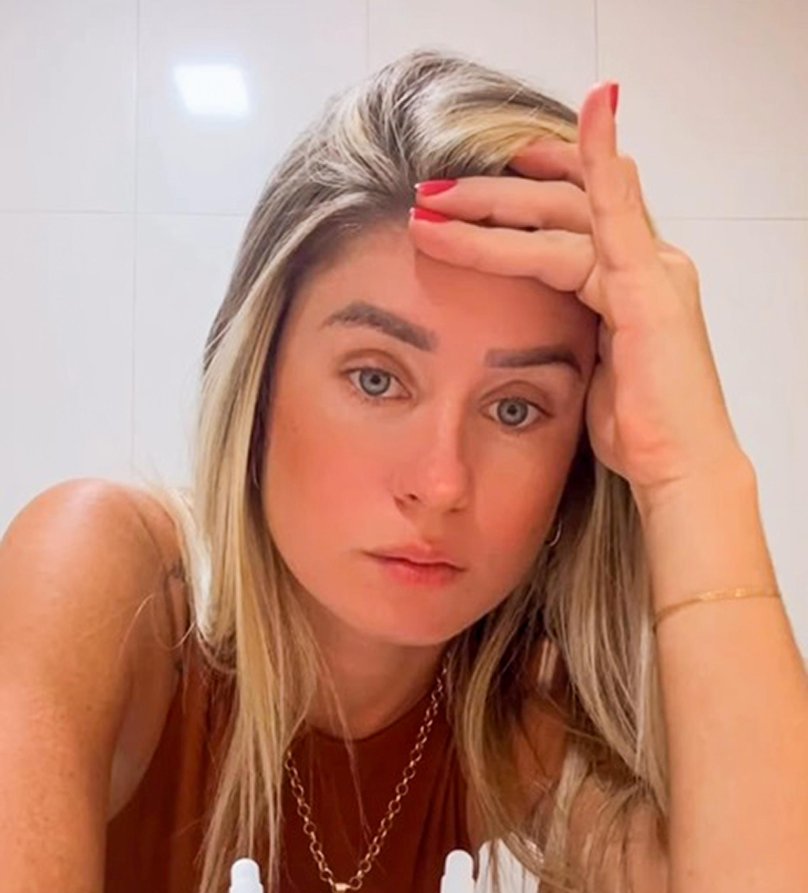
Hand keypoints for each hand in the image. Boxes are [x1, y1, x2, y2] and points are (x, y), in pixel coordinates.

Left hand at [409, 82, 745, 509]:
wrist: (678, 470)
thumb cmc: (639, 433)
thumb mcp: (591, 372)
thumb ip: (571, 333)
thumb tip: (531, 330)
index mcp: (632, 283)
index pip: (577, 212)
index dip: (527, 190)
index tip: (475, 184)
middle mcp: (648, 264)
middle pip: (563, 203)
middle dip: (492, 194)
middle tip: (431, 191)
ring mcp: (652, 270)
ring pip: (564, 215)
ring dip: (492, 207)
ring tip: (431, 207)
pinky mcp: (649, 288)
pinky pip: (616, 212)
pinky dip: (601, 160)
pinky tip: (587, 115)